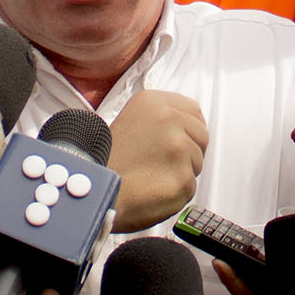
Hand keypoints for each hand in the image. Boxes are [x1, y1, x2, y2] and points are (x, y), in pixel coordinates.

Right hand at [104, 89, 207, 230]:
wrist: (92, 191)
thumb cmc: (108, 161)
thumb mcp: (131, 120)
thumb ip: (161, 117)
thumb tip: (189, 124)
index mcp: (154, 101)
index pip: (194, 111)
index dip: (186, 130)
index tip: (171, 142)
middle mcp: (168, 119)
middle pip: (202, 136)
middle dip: (188, 152)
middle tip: (157, 162)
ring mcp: (177, 148)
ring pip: (197, 163)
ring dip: (180, 173)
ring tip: (149, 176)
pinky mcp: (182, 178)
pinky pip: (190, 187)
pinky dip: (175, 193)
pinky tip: (152, 190)